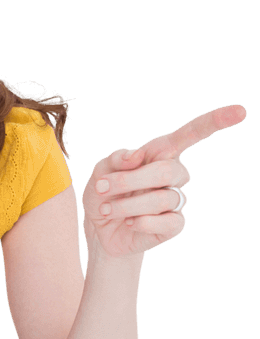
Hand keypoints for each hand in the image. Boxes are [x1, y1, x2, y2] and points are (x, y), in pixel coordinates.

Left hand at [82, 104, 245, 257]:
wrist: (99, 228)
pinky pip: (169, 221)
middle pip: (166, 171)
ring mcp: (176, 200)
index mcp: (159, 153)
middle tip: (103, 187)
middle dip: (130, 180)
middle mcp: (173, 175)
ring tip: (106, 209)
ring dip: (126, 204)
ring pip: (162, 198)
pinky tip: (128, 223)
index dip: (214, 122)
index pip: (190, 134)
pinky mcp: (174, 225)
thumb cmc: (103, 193)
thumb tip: (136, 155)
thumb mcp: (102, 169)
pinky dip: (141, 222)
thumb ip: (117, 158)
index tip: (240, 111)